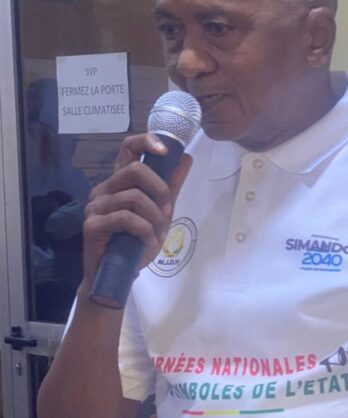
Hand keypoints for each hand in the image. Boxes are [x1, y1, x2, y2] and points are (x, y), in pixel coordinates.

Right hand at [81, 133, 191, 286]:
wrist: (116, 276)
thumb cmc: (135, 243)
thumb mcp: (161, 213)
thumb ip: (171, 187)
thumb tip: (185, 158)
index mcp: (120, 183)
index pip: (127, 149)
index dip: (145, 141)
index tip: (164, 150)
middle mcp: (104, 189)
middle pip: (134, 169)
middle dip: (159, 189)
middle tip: (167, 210)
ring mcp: (95, 206)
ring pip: (134, 197)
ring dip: (155, 217)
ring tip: (157, 233)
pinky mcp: (92, 224)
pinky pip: (126, 218)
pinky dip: (144, 230)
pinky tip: (146, 241)